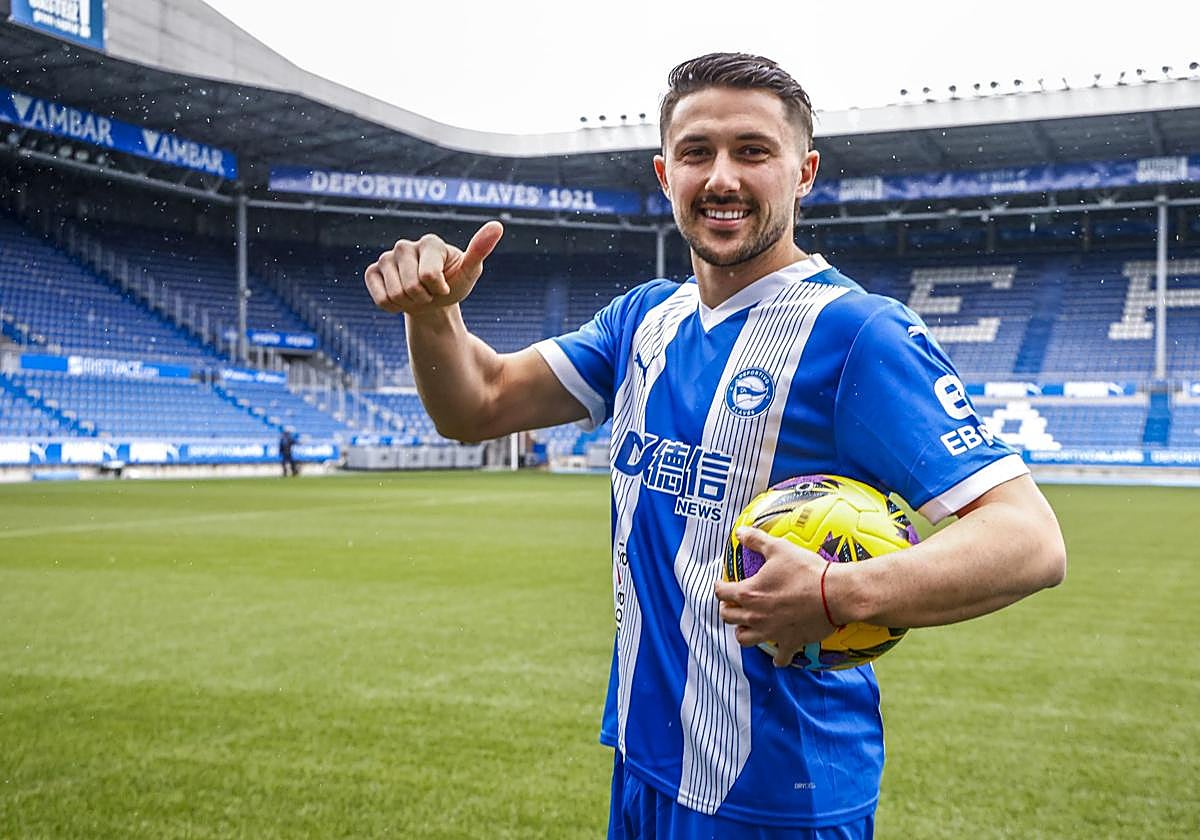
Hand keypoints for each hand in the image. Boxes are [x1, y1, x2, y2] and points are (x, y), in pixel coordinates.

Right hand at [364, 221, 503, 316]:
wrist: (433, 298)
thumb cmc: (454, 282)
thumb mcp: (470, 271)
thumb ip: (480, 249)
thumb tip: (497, 225)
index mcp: (430, 242)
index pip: (429, 276)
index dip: (439, 289)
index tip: (444, 284)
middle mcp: (405, 245)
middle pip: (411, 287)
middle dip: (424, 297)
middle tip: (429, 291)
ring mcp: (386, 258)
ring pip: (395, 295)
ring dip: (409, 303)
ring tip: (417, 293)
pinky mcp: (372, 272)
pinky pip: (380, 299)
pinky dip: (393, 306)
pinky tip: (401, 297)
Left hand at [714, 526, 837, 666]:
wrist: (834, 593)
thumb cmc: (806, 571)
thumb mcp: (779, 548)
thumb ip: (756, 540)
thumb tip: (740, 532)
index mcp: (749, 593)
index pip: (721, 593)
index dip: (719, 587)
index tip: (722, 584)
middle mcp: (755, 616)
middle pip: (728, 617)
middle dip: (727, 609)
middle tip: (732, 603)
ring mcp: (771, 632)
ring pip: (744, 639)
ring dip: (742, 632)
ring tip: (747, 625)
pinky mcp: (789, 642)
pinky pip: (779, 657)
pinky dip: (777, 657)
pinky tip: (777, 656)